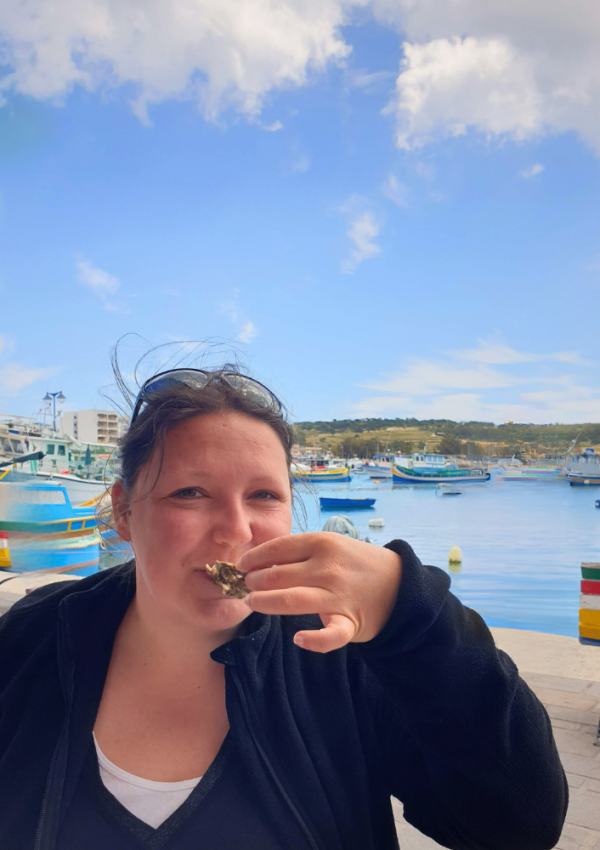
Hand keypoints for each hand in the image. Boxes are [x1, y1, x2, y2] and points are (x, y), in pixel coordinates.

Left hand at [237, 533, 401, 653]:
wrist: (400, 584)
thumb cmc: (356, 562)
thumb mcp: (331, 544)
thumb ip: (300, 550)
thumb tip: (258, 559)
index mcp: (322, 543)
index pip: (276, 548)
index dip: (253, 558)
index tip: (241, 566)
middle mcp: (328, 567)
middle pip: (276, 576)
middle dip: (253, 582)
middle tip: (246, 586)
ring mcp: (339, 595)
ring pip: (290, 601)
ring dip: (264, 603)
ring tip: (253, 602)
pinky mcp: (350, 622)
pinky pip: (330, 636)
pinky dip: (313, 640)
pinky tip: (298, 639)